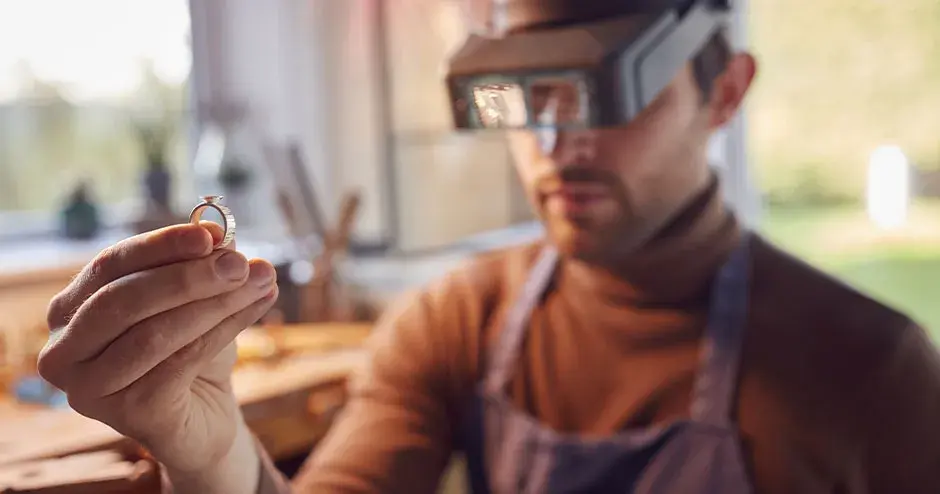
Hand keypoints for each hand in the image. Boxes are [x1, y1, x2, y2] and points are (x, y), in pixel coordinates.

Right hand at [37, 222, 277, 475]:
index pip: (109, 265)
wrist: (205, 416)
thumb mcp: (193, 300)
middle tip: (240, 264)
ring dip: (215, 303)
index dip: (160, 245)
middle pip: (124, 300)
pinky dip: (224, 330)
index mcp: (69, 309)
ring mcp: (90, 388)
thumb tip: (218, 238)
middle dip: (188, 277)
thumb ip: (196, 267)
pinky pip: (180, 362)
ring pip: (154, 334)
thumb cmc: (190, 350)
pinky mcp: (126, 414)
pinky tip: (255, 308)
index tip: (209, 234)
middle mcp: (64, 350)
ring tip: (261, 282)